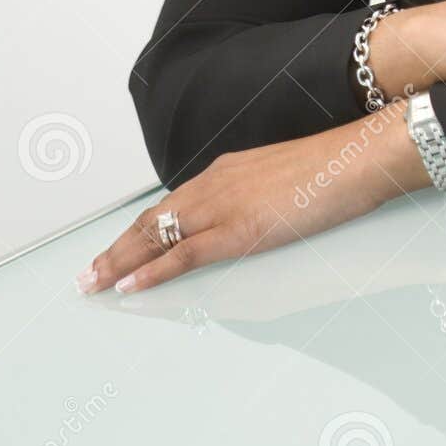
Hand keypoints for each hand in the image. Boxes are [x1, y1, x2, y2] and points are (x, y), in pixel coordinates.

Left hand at [74, 100, 427, 296]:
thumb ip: (259, 197)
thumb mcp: (285, 180)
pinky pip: (182, 255)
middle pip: (152, 220)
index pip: (170, 204)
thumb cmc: (333, 168)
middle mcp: (215, 184)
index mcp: (226, 171)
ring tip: (94, 283)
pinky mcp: (237, 230)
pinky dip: (151, 272)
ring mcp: (223, 206)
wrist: (356, 157)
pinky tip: (128, 287)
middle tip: (89, 274)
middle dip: (117, 248)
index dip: (139, 228)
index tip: (118, 246)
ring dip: (120, 261)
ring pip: (155, 236)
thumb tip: (254, 218)